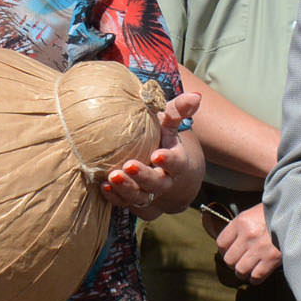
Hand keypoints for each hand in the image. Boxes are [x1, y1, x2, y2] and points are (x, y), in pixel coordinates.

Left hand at [102, 90, 203, 220]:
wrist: (164, 172)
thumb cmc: (163, 140)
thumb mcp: (170, 125)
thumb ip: (178, 111)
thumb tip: (196, 95)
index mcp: (177, 162)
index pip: (176, 163)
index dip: (168, 160)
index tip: (157, 155)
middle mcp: (165, 182)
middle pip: (157, 183)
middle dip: (143, 176)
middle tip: (128, 166)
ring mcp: (151, 195)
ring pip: (141, 198)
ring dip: (126, 189)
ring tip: (112, 177)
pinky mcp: (137, 203)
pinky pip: (126, 205)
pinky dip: (115, 198)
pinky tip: (104, 187)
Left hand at [215, 202, 280, 284]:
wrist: (298, 214)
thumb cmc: (276, 213)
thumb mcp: (255, 212)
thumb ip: (242, 226)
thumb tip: (232, 242)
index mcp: (242, 221)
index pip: (221, 242)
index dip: (224, 250)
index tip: (230, 251)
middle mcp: (248, 235)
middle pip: (229, 260)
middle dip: (233, 263)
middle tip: (240, 261)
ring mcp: (260, 248)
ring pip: (240, 270)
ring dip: (243, 273)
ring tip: (248, 270)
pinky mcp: (272, 259)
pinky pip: (256, 276)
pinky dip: (255, 279)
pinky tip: (258, 274)